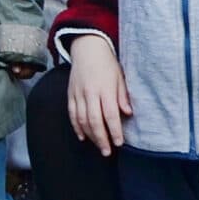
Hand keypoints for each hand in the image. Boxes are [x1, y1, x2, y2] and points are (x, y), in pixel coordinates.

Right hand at [64, 34, 131, 155]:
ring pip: (82, 120)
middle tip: (107, 151)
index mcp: (105, 89)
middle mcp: (90, 92)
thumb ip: (123, 96)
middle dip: (101, 139)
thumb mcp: (120, 77)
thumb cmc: (107, 64)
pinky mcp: (70, 94)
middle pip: (94, 121)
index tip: (119, 143)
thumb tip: (128, 113)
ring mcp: (78, 94)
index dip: (115, 131)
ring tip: (98, 146)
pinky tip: (82, 136)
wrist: (87, 48)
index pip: (110, 115)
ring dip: (90, 136)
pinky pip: (72, 114)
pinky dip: (76, 127)